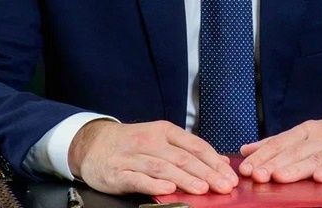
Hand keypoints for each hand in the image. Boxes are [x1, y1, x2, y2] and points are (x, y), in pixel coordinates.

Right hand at [67, 119, 239, 195]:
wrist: (92, 144)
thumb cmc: (132, 144)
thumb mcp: (161, 139)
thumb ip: (189, 150)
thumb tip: (220, 162)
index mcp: (164, 131)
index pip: (195, 145)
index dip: (214, 161)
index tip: (230, 176)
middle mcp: (150, 141)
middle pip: (183, 158)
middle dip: (206, 173)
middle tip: (223, 186)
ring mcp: (133, 157)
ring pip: (163, 168)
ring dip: (184, 179)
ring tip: (202, 189)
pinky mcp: (118, 172)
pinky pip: (138, 179)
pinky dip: (153, 184)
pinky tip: (167, 189)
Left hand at [238, 114, 321, 183]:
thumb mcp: (306, 135)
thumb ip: (277, 143)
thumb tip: (246, 150)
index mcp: (306, 131)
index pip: (279, 143)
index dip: (262, 156)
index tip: (245, 168)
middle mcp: (321, 137)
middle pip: (294, 152)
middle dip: (274, 164)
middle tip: (257, 175)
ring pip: (315, 159)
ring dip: (296, 169)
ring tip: (279, 177)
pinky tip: (320, 178)